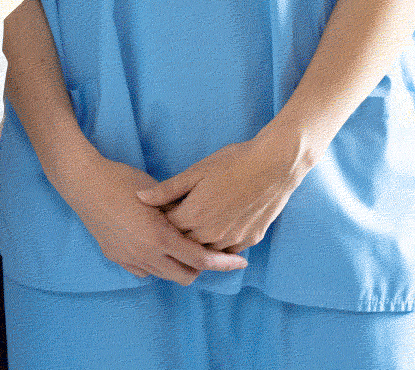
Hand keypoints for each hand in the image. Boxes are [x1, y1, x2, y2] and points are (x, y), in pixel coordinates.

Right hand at [52, 150, 248, 285]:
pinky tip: (155, 246)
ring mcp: (129, 258)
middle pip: (185, 276)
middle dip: (200, 268)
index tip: (240, 263)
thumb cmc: (121, 179)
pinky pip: (143, 271)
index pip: (200, 259)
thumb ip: (178, 213)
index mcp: (159, 236)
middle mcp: (145, 253)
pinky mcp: (115, 256)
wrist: (82, 181)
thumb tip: (198, 224)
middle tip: (206, 251)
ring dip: (177, 265)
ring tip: (181, 247)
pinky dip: (155, 264)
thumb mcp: (157, 192)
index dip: (223, 263)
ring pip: (164, 275)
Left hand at [136, 132, 310, 254]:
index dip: (160, 221)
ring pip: (206, 251)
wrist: (274, 165)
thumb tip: (140, 198)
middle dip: (176, 235)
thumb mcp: (195, 172)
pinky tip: (214, 233)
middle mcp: (212, 233)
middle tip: (171, 221)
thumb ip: (167, 190)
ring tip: (192, 227)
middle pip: (184, 243)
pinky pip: (228, 251)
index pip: (166, 229)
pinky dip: (218, 245)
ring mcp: (233, 239)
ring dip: (197, 243)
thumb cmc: (232, 163)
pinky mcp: (251, 239)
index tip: (156, 213)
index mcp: (194, 215)